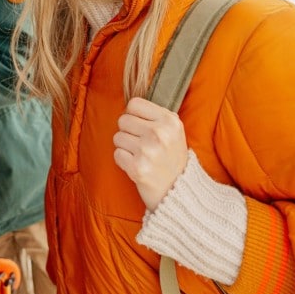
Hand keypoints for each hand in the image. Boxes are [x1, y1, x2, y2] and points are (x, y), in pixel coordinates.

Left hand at [112, 97, 188, 211]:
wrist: (177, 189)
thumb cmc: (171, 157)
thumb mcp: (174, 131)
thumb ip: (155, 115)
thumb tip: (129, 106)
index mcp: (169, 121)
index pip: (134, 104)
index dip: (133, 115)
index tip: (141, 126)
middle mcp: (159, 133)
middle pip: (123, 120)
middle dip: (128, 132)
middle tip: (142, 144)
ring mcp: (147, 150)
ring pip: (117, 137)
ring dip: (125, 147)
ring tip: (141, 155)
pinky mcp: (137, 167)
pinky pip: (117, 154)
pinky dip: (124, 161)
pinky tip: (137, 165)